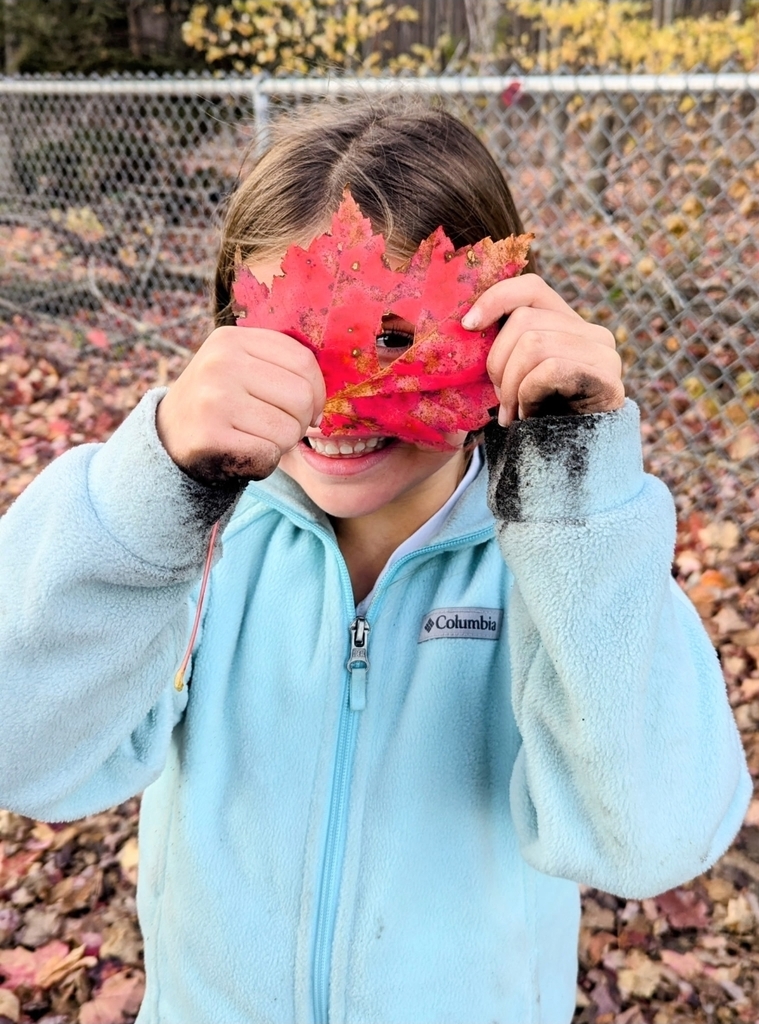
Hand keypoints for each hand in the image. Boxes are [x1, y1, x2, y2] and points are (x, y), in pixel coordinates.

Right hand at [156, 326, 325, 484]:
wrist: (169, 437)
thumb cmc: (221, 402)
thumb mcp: (242, 366)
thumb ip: (281, 365)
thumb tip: (327, 393)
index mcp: (232, 339)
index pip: (304, 361)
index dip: (317, 391)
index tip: (305, 407)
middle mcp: (220, 364)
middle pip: (302, 397)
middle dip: (300, 420)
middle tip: (278, 426)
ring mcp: (212, 400)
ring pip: (289, 430)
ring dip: (282, 443)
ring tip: (255, 437)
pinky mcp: (210, 437)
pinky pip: (269, 455)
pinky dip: (265, 461)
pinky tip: (242, 452)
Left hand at [462, 274, 623, 425]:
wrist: (569, 465)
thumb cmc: (535, 419)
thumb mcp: (514, 376)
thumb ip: (505, 347)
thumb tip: (467, 323)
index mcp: (567, 325)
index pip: (531, 287)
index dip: (495, 298)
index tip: (467, 326)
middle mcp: (592, 332)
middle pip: (524, 320)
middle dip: (498, 363)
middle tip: (501, 400)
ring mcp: (604, 354)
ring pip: (533, 344)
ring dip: (511, 386)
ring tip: (514, 413)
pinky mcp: (608, 379)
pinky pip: (549, 369)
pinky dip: (529, 395)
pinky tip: (532, 416)